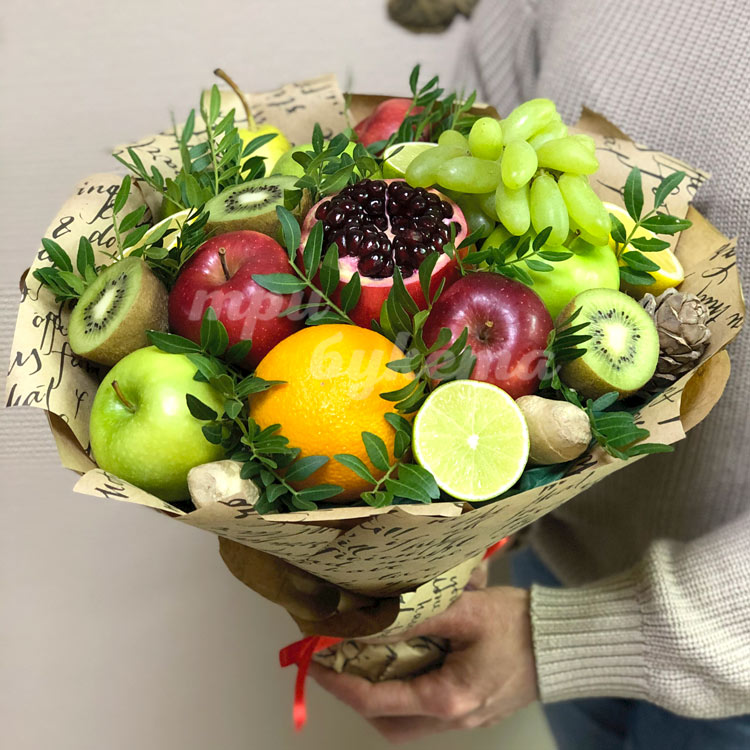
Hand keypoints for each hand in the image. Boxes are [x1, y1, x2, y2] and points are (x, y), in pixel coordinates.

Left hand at [309, 586, 537, 742]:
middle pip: (388, 723)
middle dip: (355, 697)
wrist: (564, 643)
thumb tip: (371, 620)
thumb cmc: (517, 625)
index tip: (314, 659)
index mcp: (447, 698)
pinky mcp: (473, 710)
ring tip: (365, 661)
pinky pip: (426, 712)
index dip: (337, 681)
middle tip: (337, 662)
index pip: (375, 700)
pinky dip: (404, 692)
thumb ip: (416, 618)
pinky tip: (403, 661)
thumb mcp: (464, 611)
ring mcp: (464, 720)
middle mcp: (453, 719)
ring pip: (406, 723)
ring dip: (379, 698)